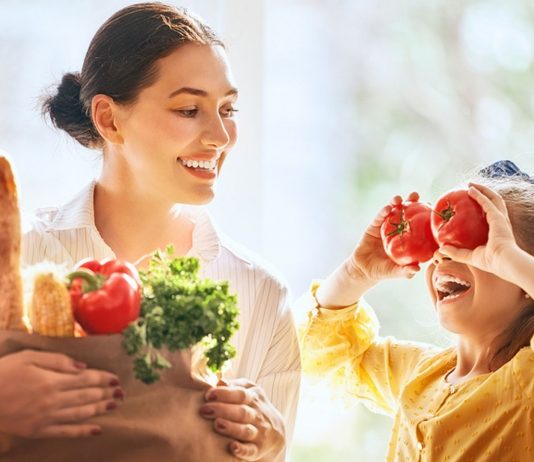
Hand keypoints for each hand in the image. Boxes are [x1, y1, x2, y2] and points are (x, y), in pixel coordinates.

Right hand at [0, 350, 122, 437]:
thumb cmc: (3, 373)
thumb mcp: (28, 357)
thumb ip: (57, 360)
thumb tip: (82, 366)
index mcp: (52, 381)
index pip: (86, 379)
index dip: (103, 378)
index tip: (116, 378)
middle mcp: (53, 400)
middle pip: (86, 397)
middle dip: (106, 393)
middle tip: (121, 392)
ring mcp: (46, 418)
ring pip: (80, 414)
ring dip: (100, 409)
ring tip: (115, 405)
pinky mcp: (38, 431)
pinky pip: (65, 432)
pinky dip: (82, 431)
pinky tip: (96, 429)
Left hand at [199, 378, 284, 460]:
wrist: (275, 430)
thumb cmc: (254, 406)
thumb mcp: (249, 391)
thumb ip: (233, 386)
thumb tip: (219, 381)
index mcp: (254, 397)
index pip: (240, 394)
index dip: (224, 394)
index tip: (208, 395)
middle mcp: (258, 414)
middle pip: (242, 412)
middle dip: (223, 410)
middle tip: (205, 410)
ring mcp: (259, 432)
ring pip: (246, 430)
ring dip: (231, 428)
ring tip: (217, 424)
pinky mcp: (258, 449)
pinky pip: (251, 451)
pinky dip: (243, 450)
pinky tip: (232, 447)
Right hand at [349, 192, 420, 282]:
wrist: (363, 269)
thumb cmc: (383, 271)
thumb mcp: (395, 272)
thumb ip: (404, 271)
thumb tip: (416, 269)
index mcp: (408, 239)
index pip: (419, 225)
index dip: (425, 216)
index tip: (432, 208)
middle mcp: (398, 230)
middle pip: (407, 213)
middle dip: (413, 202)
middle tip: (416, 195)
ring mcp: (386, 227)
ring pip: (393, 211)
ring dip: (397, 203)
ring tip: (399, 199)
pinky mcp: (374, 226)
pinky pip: (379, 217)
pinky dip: (383, 212)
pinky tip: (388, 208)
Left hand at [439, 183, 520, 278]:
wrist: (502, 262)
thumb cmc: (489, 261)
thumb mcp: (469, 256)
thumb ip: (455, 252)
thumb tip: (441, 248)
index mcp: (497, 230)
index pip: (491, 215)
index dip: (483, 207)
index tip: (471, 201)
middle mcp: (501, 222)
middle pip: (494, 202)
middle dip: (484, 193)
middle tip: (470, 188)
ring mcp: (501, 219)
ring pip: (493, 198)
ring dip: (482, 189)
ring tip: (470, 184)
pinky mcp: (498, 217)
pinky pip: (487, 202)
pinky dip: (479, 194)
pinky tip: (470, 190)